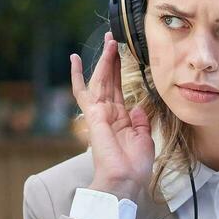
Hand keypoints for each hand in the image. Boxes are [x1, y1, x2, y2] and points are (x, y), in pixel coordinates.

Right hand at [72, 32, 153, 200]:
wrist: (126, 179)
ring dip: (105, 60)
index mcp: (121, 120)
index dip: (120, 72)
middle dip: (112, 60)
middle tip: (114, 40)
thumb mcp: (144, 138)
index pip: (119, 90)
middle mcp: (108, 114)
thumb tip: (138, 108)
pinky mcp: (93, 114)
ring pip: (100, 80)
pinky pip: (82, 91)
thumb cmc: (135, 165)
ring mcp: (99, 113)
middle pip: (109, 80)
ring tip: (110, 41)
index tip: (122, 55)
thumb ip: (141, 121)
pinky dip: (77, 75)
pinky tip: (74, 59)